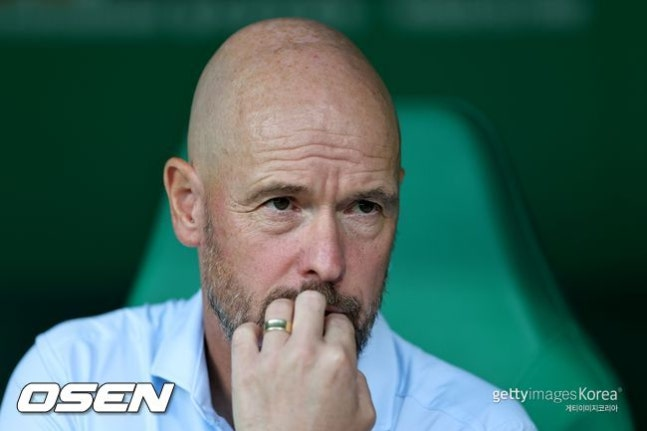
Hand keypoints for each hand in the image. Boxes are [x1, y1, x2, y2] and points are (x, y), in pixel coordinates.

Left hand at [231, 290, 375, 430]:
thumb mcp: (364, 414)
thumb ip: (360, 379)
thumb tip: (345, 357)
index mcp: (339, 361)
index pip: (339, 319)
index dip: (335, 328)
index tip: (328, 338)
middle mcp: (308, 353)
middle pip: (310, 298)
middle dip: (312, 307)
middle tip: (308, 323)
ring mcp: (274, 359)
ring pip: (277, 307)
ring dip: (282, 318)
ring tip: (282, 334)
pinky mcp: (246, 369)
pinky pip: (244, 330)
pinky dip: (251, 334)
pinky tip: (259, 347)